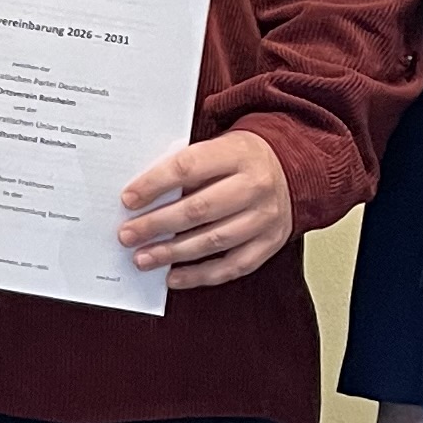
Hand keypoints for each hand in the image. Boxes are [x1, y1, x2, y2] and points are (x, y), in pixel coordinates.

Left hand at [117, 129, 292, 288]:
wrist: (295, 167)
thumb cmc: (243, 157)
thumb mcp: (219, 145)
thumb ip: (188, 166)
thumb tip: (143, 196)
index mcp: (238, 153)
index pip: (188, 168)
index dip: (155, 185)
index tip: (128, 199)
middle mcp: (255, 185)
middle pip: (199, 209)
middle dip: (157, 224)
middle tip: (127, 235)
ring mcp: (265, 217)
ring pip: (213, 240)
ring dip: (172, 253)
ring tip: (143, 258)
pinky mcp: (270, 243)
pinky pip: (232, 265)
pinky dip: (200, 275)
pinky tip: (174, 277)